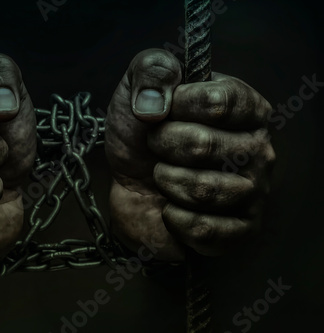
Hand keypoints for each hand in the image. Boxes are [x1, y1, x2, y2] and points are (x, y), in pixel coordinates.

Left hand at [105, 49, 274, 259]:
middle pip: (204, 146)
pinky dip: (173, 218)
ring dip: (166, 181)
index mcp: (245, 108)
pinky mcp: (239, 231)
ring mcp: (252, 192)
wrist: (130, 185)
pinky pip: (204, 229)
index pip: (219, 101)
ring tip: (162, 175)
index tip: (160, 112)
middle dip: (162, 145)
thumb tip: (158, 101)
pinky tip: (171, 208)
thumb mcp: (137, 91)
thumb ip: (151, 69)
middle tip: (156, 146)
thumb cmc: (140, 136)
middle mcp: (257, 149)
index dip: (177, 107)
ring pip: (203, 190)